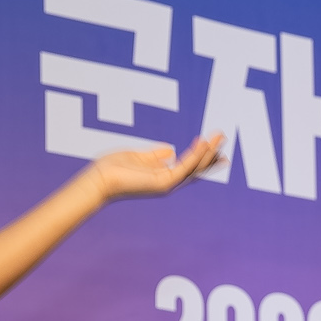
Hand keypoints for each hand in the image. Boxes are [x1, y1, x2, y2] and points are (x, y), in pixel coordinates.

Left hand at [83, 135, 222, 203]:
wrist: (98, 180)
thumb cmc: (111, 169)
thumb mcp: (137, 157)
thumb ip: (154, 155)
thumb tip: (170, 149)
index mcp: (161, 176)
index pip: (187, 166)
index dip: (202, 156)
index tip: (214, 146)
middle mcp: (167, 182)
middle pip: (196, 168)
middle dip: (210, 154)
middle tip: (222, 137)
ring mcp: (166, 184)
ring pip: (193, 168)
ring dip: (207, 152)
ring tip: (218, 136)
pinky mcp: (163, 183)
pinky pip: (184, 167)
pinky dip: (195, 155)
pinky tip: (202, 143)